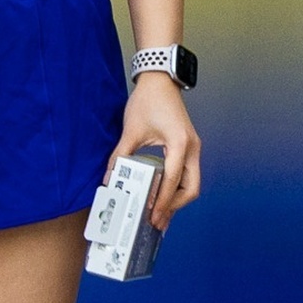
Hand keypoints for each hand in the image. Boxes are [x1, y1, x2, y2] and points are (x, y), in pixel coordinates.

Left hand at [115, 72, 200, 228]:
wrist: (160, 81)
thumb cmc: (149, 101)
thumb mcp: (131, 131)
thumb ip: (120, 156)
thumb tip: (110, 178)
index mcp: (180, 144)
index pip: (173, 180)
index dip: (162, 202)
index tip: (152, 216)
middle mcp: (192, 148)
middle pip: (191, 188)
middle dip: (175, 207)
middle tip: (157, 221)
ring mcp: (192, 148)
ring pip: (191, 183)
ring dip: (176, 200)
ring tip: (158, 214)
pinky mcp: (187, 148)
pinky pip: (186, 174)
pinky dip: (176, 188)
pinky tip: (162, 197)